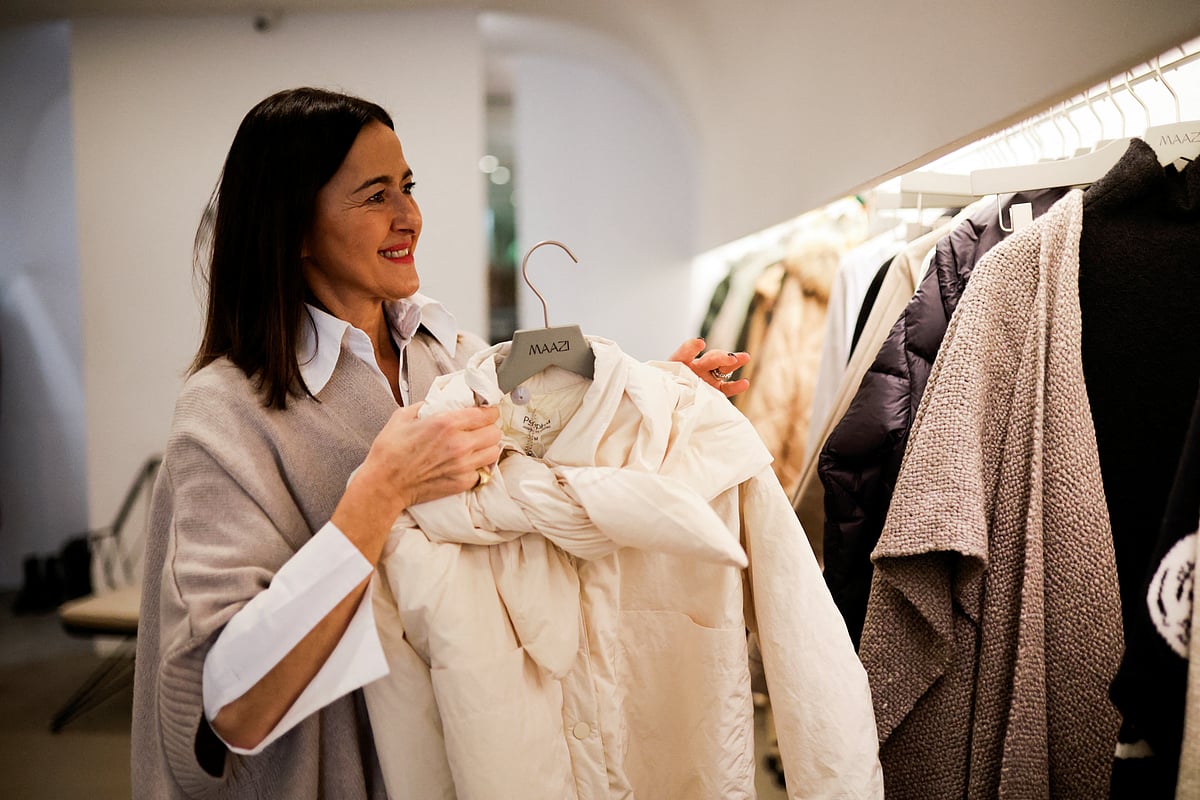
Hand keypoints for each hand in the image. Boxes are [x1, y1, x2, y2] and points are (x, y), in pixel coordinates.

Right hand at [355, 403, 501, 515]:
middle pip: (495, 432)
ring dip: (487, 447)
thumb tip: (439, 402)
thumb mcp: (403, 416)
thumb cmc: (390, 452)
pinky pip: (483, 471)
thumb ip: (426, 405)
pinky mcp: (462, 483)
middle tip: (479, 429)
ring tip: (475, 446)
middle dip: (488, 428)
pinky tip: (466, 463)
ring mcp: (463, 465)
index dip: (488, 411)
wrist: (384, 485)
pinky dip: (478, 466)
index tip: (484, 412)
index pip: (487, 414)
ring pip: (494, 452)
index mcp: (447, 423)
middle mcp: (460, 444)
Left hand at [669, 338, 750, 397]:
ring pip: (722, 368)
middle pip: (710, 359)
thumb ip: (670, 381)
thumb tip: (679, 375)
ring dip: (733, 362)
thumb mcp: (664, 384)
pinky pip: (726, 388)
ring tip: (745, 357)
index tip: (700, 344)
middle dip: (720, 356)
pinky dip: (736, 386)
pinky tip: (744, 383)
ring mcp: (707, 379)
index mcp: (681, 363)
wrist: (667, 408)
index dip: (692, 348)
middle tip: (730, 358)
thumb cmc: (664, 393)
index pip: (685, 353)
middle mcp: (696, 368)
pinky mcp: (715, 391)